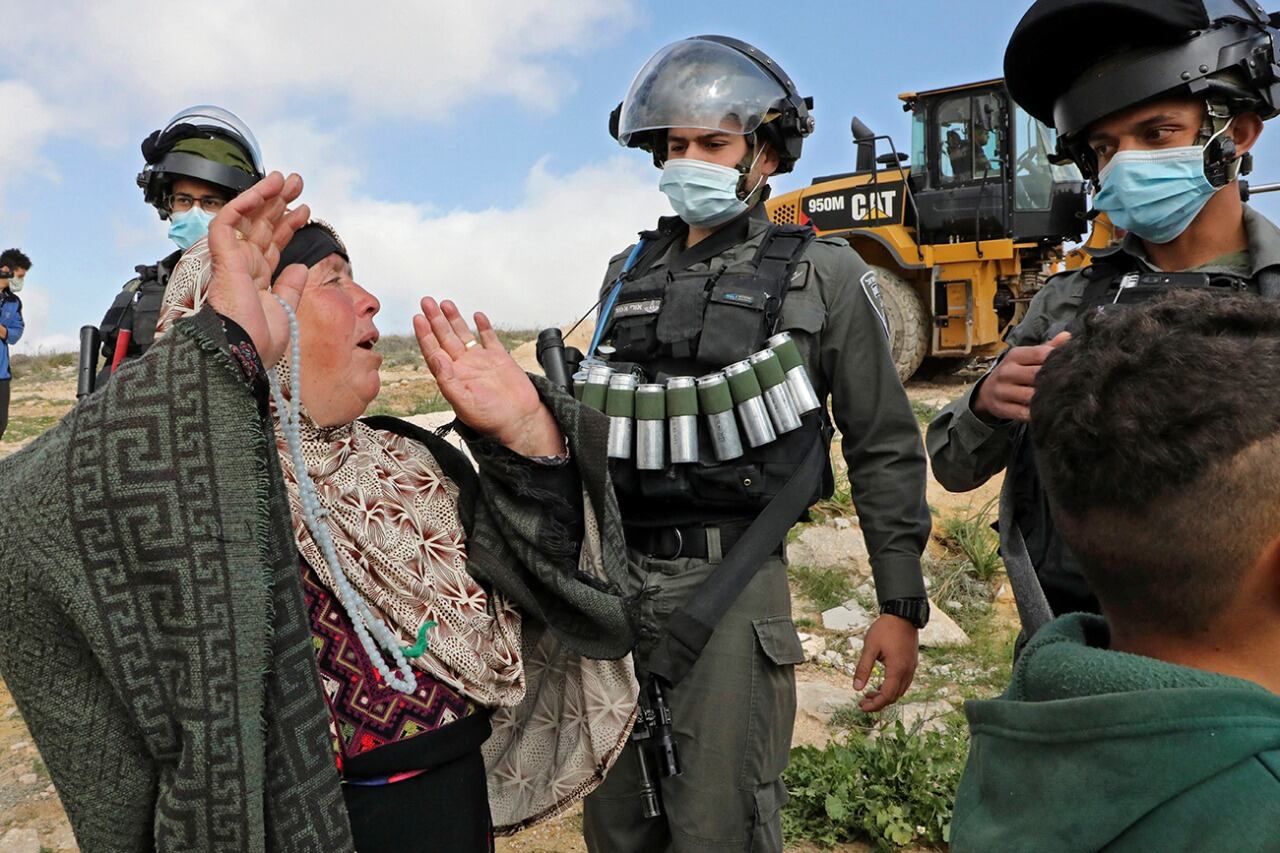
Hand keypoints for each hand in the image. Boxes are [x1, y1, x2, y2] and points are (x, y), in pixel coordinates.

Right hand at [205, 172, 310, 367]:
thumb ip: (291, 288)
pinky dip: (246, 202)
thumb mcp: (285, 313)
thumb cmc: (259, 343)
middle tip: (297, 182)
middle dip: (280, 203)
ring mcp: (233, 260)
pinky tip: (265, 189)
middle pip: (263, 227)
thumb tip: (301, 265)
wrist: (242, 352)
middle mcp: (245, 268)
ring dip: (267, 196)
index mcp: (257, 282)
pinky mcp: (222, 255)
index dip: (289, 226)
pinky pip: (230, 220)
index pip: (273, 245)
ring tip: (287, 179)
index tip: (306, 210)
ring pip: (248, 219)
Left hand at [413, 297, 563, 455]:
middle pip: (445, 337)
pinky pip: (489, 338)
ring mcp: (482, 361)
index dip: (425, 334)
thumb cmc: (491, 419)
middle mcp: (464, 366)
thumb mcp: (464, 403)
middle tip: (426, 302)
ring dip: (454, 319)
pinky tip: (477, 315)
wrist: (521, 421)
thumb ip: (448, 380)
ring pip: (464, 334)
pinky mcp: (500, 358)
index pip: (434, 351)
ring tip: (444, 303)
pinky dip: (483, 326)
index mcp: (452, 377)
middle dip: (435, 319)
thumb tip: (435, 357)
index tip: (418, 318)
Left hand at [852, 614, 919, 712]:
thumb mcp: (870, 648)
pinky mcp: (911, 663)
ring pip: (900, 691)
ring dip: (885, 696)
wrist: (903, 614)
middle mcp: (907, 671)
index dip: (875, 704)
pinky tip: (880, 684)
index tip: (862, 706)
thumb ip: (863, 668)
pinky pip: (903, 682)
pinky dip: (892, 688)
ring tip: (869, 694)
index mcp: (897, 669)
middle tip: (862, 702)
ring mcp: (911, 668)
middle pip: (894, 696)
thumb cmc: (885, 629)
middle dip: (878, 702)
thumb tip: (856, 688)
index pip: (887, 696)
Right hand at [973, 331, 1070, 422]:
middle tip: (1073, 385)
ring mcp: (1002, 391)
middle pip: (1037, 375)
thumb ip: (1046, 348)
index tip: (1073, 365)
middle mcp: (1006, 372)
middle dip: (1055, 381)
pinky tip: (1047, 411)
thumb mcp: (1025, 357)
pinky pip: (1024, 412)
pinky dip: (1037, 413)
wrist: (986, 391)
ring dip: (1047, 399)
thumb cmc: (1013, 371)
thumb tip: (1068, 336)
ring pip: (1031, 396)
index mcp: (1014, 356)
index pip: (1040, 354)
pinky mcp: (1001, 408)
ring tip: (1063, 399)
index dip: (1058, 359)